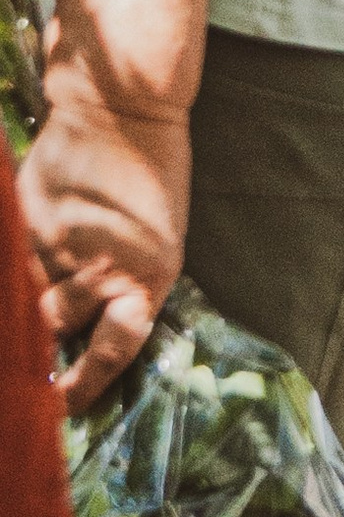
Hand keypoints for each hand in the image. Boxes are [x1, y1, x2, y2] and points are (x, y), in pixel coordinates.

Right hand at [20, 87, 188, 409]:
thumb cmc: (150, 178)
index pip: (113, 348)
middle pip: (56, 328)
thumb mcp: (156, 240)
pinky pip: (9, 262)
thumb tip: (84, 334)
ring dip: (25, 303)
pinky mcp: (28, 219)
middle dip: (41, 344)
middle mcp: (104, 265)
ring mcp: (60, 241)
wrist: (123, 110)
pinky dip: (11, 267)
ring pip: (27, 297)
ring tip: (38, 287)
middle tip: (32, 362)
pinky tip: (19, 258)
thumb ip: (123, 287)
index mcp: (149, 275)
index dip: (87, 384)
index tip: (66, 406)